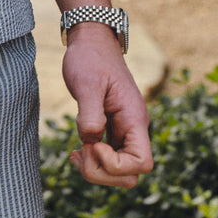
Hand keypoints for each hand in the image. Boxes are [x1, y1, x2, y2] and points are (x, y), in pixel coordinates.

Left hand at [63, 23, 152, 187]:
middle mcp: (134, 129)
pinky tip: (77, 151)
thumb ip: (90, 113)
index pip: (142, 162)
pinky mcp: (113, 131)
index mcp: (134, 118)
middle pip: (131, 175)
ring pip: (120, 172)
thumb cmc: (90, 58)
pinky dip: (93, 162)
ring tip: (76, 154)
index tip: (93, 144)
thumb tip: (92, 140)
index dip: (115, 165)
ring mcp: (124, 132)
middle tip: (79, 152)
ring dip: (96, 171)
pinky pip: (109, 160)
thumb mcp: (87, 82)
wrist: (91, 42)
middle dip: (102, 173)